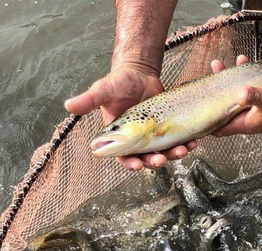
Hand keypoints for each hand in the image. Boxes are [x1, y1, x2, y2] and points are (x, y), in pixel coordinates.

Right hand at [64, 64, 196, 169]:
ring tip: (184, 149)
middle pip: (147, 158)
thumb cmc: (118, 83)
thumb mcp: (103, 90)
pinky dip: (186, 143)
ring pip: (165, 152)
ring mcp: (154, 136)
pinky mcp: (168, 129)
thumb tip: (68, 106)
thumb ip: (89, 100)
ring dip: (174, 154)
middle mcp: (137, 141)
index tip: (138, 164)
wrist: (139, 74)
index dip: (130, 163)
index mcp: (119, 138)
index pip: (123, 157)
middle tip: (163, 159)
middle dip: (156, 161)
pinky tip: (193, 142)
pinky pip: (177, 140)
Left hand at [211, 58, 261, 137]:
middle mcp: (244, 117)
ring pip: (229, 95)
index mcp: (243, 123)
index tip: (194, 109)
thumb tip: (241, 93)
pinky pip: (242, 86)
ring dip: (223, 81)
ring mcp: (250, 108)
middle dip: (211, 94)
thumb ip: (255, 96)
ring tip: (219, 63)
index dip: (204, 121)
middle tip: (206, 76)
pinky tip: (241, 62)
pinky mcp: (256, 98)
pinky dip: (239, 75)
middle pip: (219, 108)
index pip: (217, 128)